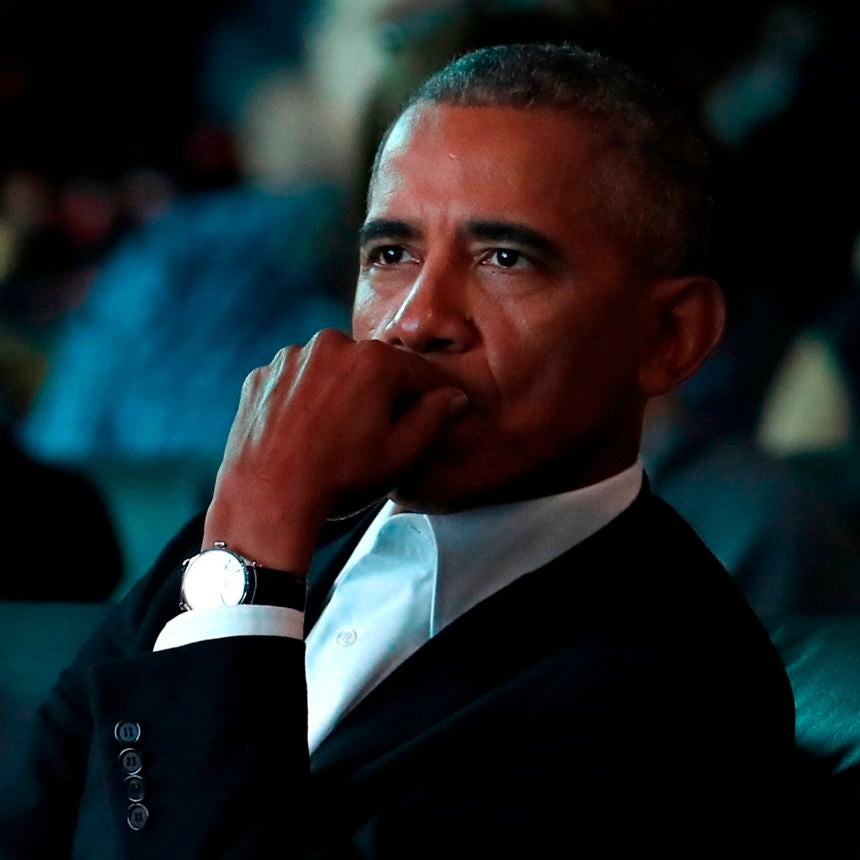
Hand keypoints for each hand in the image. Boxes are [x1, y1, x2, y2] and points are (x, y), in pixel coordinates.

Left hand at [202, 329, 467, 572]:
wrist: (267, 499)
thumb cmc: (339, 479)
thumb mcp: (400, 455)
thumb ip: (433, 418)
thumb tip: (454, 396)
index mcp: (372, 360)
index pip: (417, 371)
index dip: (433, 394)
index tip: (441, 410)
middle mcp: (330, 345)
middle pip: (372, 366)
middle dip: (382, 392)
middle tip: (379, 431)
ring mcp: (291, 357)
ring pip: (331, 369)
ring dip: (340, 391)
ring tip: (337, 434)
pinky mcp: (262, 375)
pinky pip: (296, 379)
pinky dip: (305, 397)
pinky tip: (305, 431)